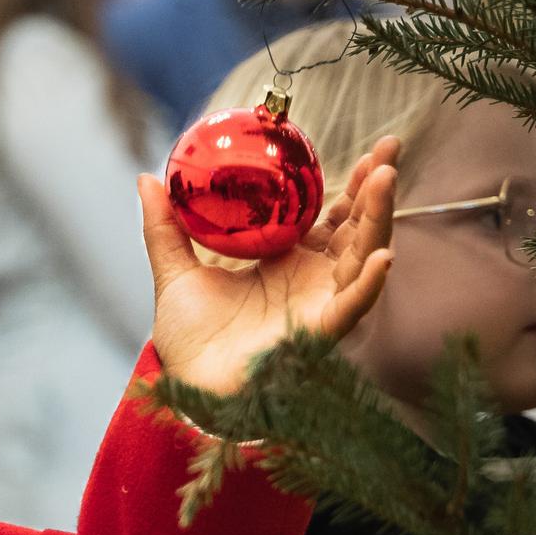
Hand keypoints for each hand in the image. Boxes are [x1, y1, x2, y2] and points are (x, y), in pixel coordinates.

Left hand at [139, 135, 398, 395]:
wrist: (189, 388)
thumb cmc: (190, 341)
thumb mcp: (175, 273)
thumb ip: (165, 228)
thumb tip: (146, 178)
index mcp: (287, 262)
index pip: (328, 214)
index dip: (348, 182)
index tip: (361, 148)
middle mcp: (314, 280)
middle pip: (356, 227)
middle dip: (376, 188)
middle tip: (389, 147)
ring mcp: (322, 304)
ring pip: (362, 255)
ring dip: (378, 217)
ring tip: (384, 178)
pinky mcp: (322, 332)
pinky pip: (353, 306)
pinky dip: (371, 283)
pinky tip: (384, 255)